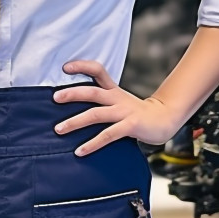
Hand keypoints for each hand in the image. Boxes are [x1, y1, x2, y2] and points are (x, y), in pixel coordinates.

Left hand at [53, 60, 180, 156]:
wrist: (164, 120)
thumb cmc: (136, 113)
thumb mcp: (119, 101)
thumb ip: (101, 101)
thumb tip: (73, 104)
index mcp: (113, 90)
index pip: (97, 70)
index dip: (82, 66)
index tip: (65, 67)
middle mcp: (117, 98)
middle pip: (92, 91)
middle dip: (72, 94)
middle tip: (54, 98)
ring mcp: (124, 112)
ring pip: (95, 114)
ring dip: (75, 122)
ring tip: (59, 129)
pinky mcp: (130, 126)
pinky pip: (108, 135)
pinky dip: (92, 143)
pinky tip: (79, 151)